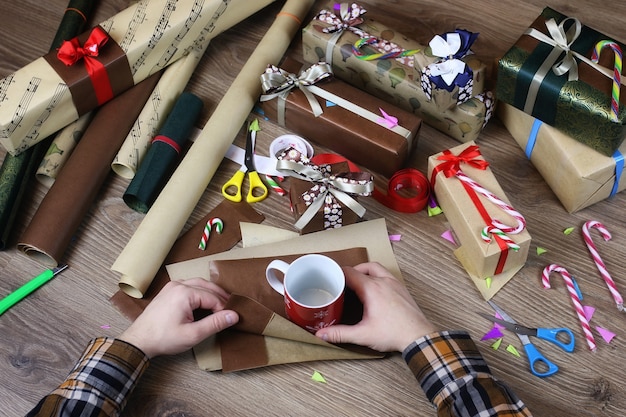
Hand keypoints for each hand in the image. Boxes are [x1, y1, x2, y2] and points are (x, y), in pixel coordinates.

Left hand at [118, 278, 238, 357]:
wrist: (139, 340)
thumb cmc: (163, 338)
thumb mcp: (193, 334)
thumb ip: (214, 323)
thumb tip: (233, 315)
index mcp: (185, 293)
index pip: (213, 297)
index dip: (223, 308)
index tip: (229, 319)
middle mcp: (178, 285)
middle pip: (207, 286)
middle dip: (220, 297)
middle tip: (229, 309)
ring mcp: (172, 286)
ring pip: (198, 283)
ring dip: (211, 292)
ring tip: (220, 304)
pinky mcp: (168, 291)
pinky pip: (189, 285)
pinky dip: (200, 291)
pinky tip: (204, 301)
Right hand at [315, 262, 437, 351]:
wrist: (418, 337)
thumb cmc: (393, 334)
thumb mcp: (363, 334)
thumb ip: (340, 333)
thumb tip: (321, 334)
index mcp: (371, 288)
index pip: (350, 272)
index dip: (338, 273)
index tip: (330, 278)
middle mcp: (383, 281)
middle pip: (362, 267)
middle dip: (350, 272)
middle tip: (343, 282)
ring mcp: (394, 283)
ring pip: (376, 268)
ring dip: (365, 271)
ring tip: (358, 282)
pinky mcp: (402, 289)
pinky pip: (387, 274)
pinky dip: (377, 276)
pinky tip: (375, 289)